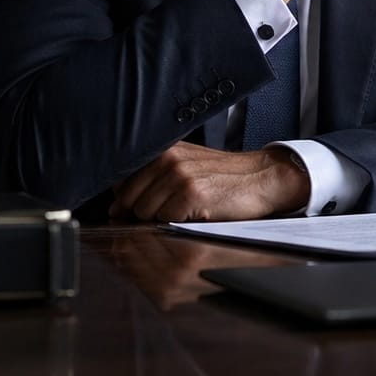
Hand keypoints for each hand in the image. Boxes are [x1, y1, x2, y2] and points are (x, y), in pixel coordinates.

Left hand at [110, 142, 309, 220]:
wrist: (261, 178)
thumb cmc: (221, 178)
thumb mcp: (184, 167)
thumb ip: (149, 182)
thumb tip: (114, 209)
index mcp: (160, 151)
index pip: (119, 184)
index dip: (128, 203)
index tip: (146, 207)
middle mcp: (166, 159)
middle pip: (128, 202)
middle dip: (144, 214)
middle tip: (173, 211)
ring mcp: (178, 175)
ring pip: (144, 213)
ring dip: (163, 220)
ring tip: (187, 210)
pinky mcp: (191, 193)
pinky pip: (165, 221)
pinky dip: (179, 224)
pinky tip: (197, 213)